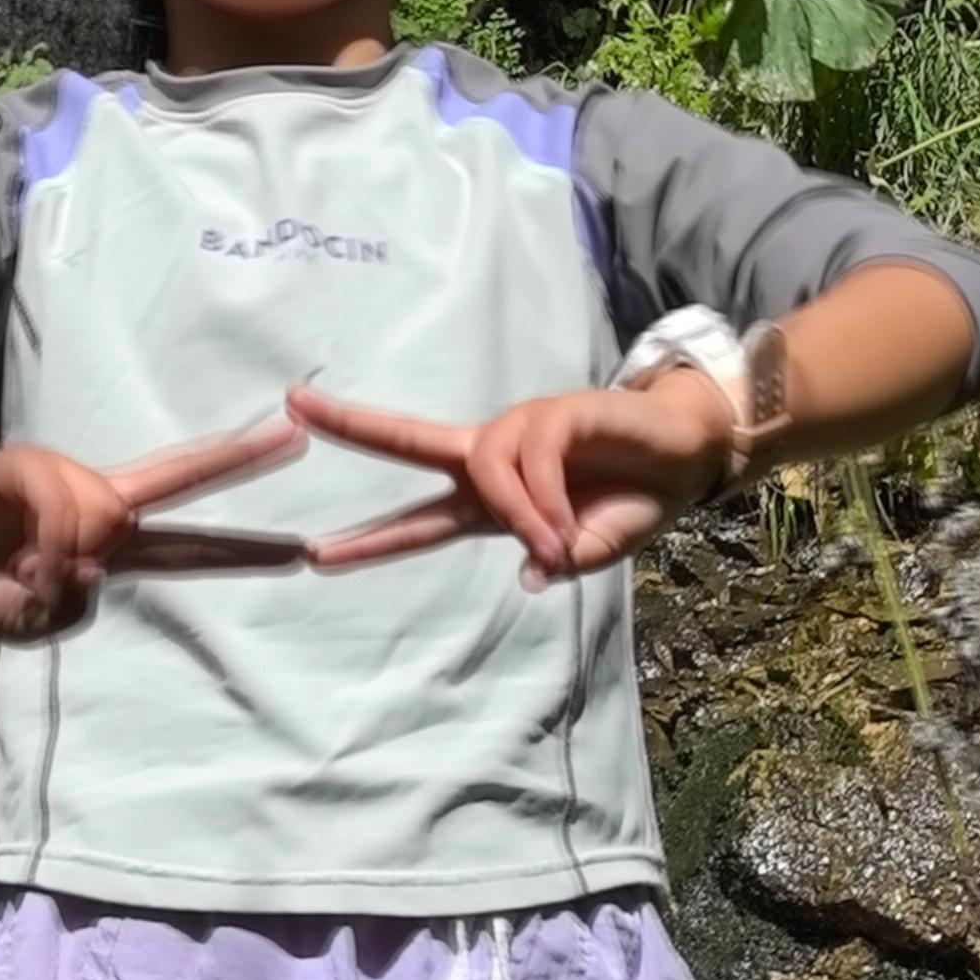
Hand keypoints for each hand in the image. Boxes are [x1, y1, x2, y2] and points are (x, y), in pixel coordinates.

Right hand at [0, 416, 303, 640]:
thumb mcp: (27, 625)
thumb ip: (68, 610)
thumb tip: (92, 566)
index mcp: (104, 547)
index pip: (185, 547)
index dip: (240, 551)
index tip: (299, 551)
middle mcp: (95, 506)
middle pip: (180, 480)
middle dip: (239, 459)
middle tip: (298, 434)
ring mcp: (65, 481)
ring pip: (103, 526)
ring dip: (60, 569)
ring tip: (13, 576)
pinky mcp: (30, 465)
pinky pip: (64, 514)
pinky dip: (46, 549)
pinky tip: (15, 560)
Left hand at [284, 370, 735, 588]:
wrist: (686, 459)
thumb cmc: (633, 502)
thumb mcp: (593, 549)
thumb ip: (561, 560)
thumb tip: (530, 572)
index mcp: (490, 501)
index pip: (417, 522)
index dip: (369, 540)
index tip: (313, 555)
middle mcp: (492, 459)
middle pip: (409, 442)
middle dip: (351, 424)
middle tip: (293, 407)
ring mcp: (520, 432)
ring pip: (487, 473)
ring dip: (519, 516)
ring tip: (557, 541)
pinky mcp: (555, 412)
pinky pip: (529, 461)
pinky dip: (542, 500)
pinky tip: (565, 524)